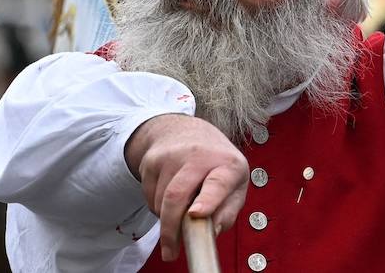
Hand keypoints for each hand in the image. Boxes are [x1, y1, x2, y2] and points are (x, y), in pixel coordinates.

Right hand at [126, 114, 248, 262]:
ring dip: (166, 218)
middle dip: (171, 229)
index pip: (217, 182)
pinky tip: (169, 197)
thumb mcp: (235, 185)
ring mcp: (172, 155)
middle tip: (171, 252)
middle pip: (177, 196)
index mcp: (227, 164)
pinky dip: (157, 207)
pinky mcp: (152, 160)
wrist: (186, 131)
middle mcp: (199, 155)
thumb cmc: (216, 164)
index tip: (196, 215)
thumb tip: (211, 233)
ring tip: (179, 213)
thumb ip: (227, 213)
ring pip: (160, 201)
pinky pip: (149, 197)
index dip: (207, 200)